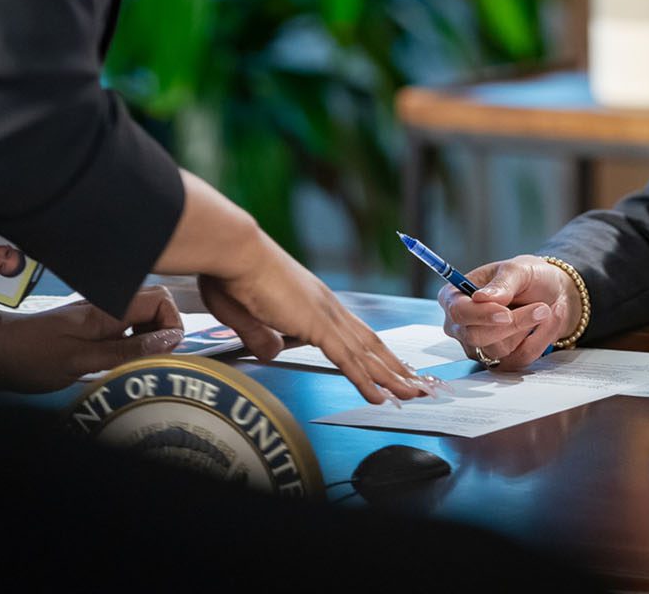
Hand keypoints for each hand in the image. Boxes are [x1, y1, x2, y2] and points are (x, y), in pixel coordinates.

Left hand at [0, 286, 184, 393]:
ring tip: (130, 369)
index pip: (162, 299)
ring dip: (144, 344)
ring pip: (138, 322)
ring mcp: (95, 318)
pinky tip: (111, 368)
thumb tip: (172, 339)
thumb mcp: (81, 361)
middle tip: (146, 363)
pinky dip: (126, 349)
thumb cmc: (30, 358)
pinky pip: (120, 333)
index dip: (171, 323)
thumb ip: (127, 350)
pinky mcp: (85, 330)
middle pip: (154, 309)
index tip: (161, 353)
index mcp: (108, 310)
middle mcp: (106, 308)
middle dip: (161, 334)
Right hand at [197, 245, 429, 405]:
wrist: (234, 251)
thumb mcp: (245, 315)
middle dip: (394, 365)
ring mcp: (325, 315)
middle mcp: (326, 307)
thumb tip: (271, 351)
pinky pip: (348, 360)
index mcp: (313, 302)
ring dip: (391, 376)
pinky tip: (381, 396)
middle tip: (416, 383)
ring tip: (412, 394)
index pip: (352, 332)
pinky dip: (366, 380)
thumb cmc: (232, 274)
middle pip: (369, 342)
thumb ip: (261, 336)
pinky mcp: (316, 325)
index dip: (374, 351)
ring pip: (366, 353)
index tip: (389, 364)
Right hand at [437, 255, 579, 370]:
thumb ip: (501, 283)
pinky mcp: (498, 362)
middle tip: (541, 308)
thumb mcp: (518, 270)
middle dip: (513, 323)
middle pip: (476, 336)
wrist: (551, 295)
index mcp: (454, 296)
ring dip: (528, 328)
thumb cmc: (528, 278)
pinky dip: (539, 340)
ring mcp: (477, 347)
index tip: (506, 314)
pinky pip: (518, 359)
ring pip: (499, 349)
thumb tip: (481, 298)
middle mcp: (460, 325)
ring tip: (545, 308)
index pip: (458, 312)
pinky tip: (547, 323)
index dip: (481, 315)